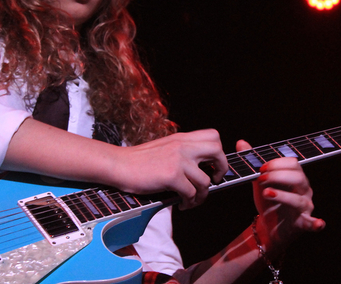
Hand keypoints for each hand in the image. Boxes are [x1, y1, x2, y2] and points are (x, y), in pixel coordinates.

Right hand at [113, 129, 227, 209]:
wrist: (118, 165)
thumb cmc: (138, 160)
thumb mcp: (165, 147)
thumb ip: (182, 152)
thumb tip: (201, 169)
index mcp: (182, 138)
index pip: (213, 135)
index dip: (219, 151)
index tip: (213, 165)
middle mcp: (183, 146)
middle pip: (217, 151)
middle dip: (221, 168)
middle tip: (214, 180)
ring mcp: (178, 160)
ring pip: (205, 181)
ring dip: (202, 195)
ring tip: (192, 200)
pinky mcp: (171, 175)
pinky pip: (191, 193)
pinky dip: (190, 202)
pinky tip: (182, 204)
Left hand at [237, 140, 324, 254]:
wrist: (269, 226)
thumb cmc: (269, 201)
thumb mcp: (259, 181)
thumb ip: (253, 163)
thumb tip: (241, 143)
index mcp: (295, 177)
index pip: (293, 164)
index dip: (277, 164)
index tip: (261, 168)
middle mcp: (304, 190)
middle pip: (299, 178)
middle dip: (278, 176)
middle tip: (260, 179)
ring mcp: (305, 207)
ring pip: (299, 199)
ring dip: (282, 195)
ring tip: (266, 193)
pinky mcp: (304, 223)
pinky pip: (313, 223)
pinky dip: (316, 223)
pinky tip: (319, 225)